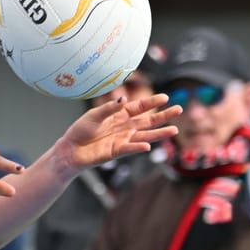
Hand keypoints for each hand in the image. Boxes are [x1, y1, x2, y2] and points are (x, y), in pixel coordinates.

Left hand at [60, 93, 179, 169]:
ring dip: (159, 134)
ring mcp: (123, 139)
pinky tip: (147, 146)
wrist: (70, 149)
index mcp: (120, 115)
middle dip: (164, 116)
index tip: (165, 98)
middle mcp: (125, 127)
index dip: (152, 102)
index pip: (140, 107)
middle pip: (148, 120)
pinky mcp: (116, 151)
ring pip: (145, 135)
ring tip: (174, 130)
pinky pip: (129, 149)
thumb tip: (123, 99)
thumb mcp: (94, 115)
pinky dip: (138, 147)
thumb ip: (109, 108)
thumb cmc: (81, 130)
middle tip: (179, 109)